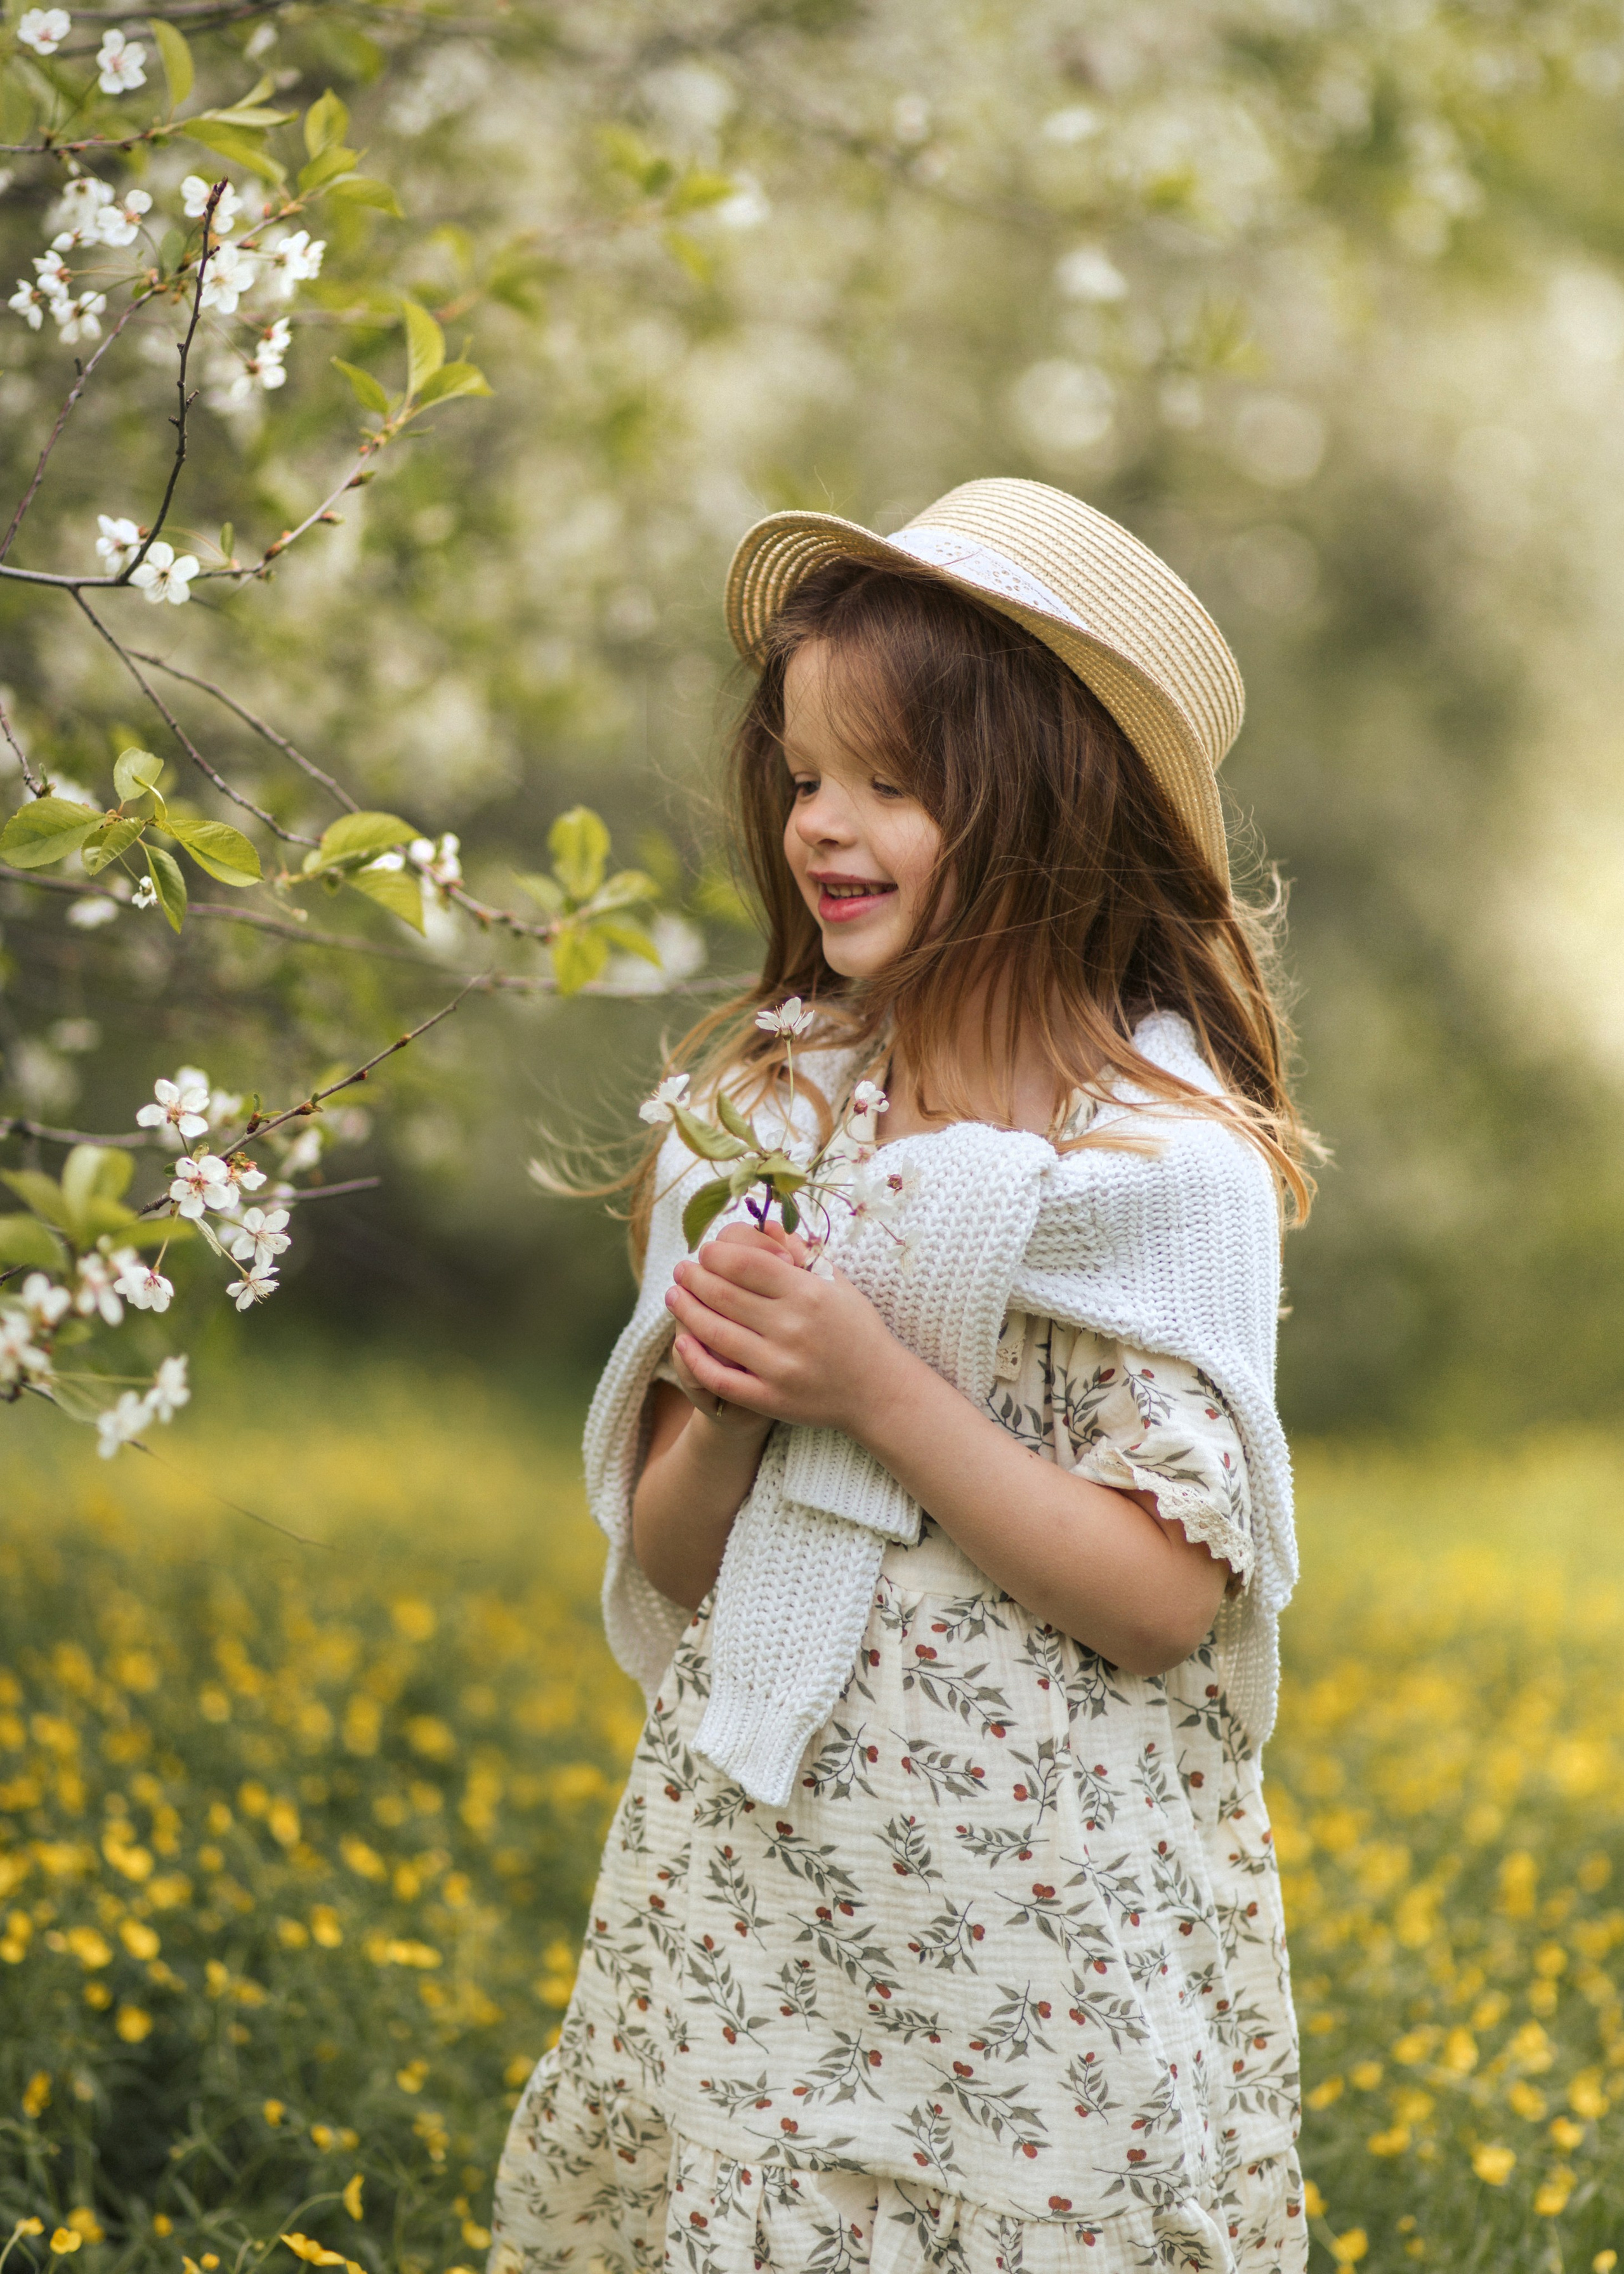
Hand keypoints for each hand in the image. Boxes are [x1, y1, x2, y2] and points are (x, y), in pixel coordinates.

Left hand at [665, 1220, 909, 1435]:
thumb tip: (764, 1222)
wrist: (878, 1391)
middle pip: (723, 1294)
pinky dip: (695, 1358)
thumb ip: (800, 1254)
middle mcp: (792, 1326)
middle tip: (681, 1269)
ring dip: (686, 1311)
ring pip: (715, 1333)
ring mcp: (779, 1365)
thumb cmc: (856, 1329)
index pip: (745, 1263)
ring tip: (674, 1296)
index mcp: (809, 1292)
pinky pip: (720, 1378)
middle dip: (693, 1277)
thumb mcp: (837, 1284)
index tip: (705, 1251)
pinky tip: (682, 1341)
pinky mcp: (770, 1399)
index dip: (715, 1254)